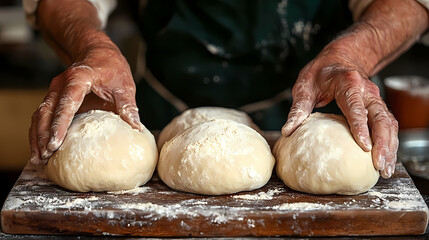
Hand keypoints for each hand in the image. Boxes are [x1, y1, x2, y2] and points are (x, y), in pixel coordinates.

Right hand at [29, 45, 142, 164]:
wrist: (98, 53)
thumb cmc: (113, 69)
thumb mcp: (124, 85)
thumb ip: (128, 106)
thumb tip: (137, 128)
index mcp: (79, 78)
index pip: (66, 103)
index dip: (59, 124)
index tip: (55, 143)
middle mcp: (61, 84)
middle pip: (46, 111)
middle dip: (43, 135)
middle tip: (44, 156)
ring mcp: (55, 90)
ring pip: (39, 114)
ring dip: (37, 136)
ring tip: (38, 159)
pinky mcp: (54, 98)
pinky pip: (41, 116)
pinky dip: (38, 132)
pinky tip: (40, 149)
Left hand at [281, 46, 397, 178]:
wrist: (339, 59)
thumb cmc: (320, 73)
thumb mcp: (305, 86)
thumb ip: (298, 108)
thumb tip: (287, 131)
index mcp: (348, 83)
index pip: (356, 107)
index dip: (361, 126)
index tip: (364, 146)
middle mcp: (367, 91)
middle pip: (381, 117)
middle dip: (383, 142)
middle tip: (378, 164)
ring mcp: (375, 99)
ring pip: (389, 123)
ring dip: (390, 146)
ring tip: (385, 169)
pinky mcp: (378, 107)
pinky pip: (389, 125)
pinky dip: (390, 143)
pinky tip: (387, 160)